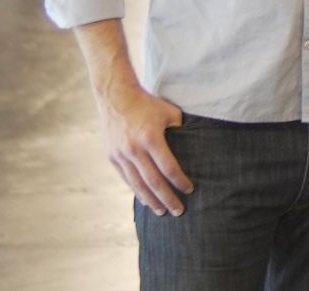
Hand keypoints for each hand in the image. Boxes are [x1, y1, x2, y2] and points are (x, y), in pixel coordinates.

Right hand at [94, 82, 191, 216]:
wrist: (116, 97)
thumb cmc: (148, 104)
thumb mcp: (170, 112)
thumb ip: (181, 130)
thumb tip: (196, 145)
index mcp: (151, 138)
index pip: (169, 167)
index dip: (180, 181)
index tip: (190, 190)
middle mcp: (134, 149)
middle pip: (153, 182)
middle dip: (167, 199)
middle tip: (179, 212)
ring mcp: (121, 155)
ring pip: (137, 184)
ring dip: (150, 200)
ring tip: (161, 212)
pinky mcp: (112, 157)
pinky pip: (126, 179)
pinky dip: (137, 191)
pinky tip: (145, 200)